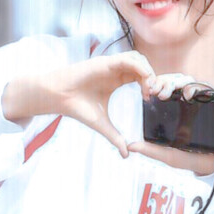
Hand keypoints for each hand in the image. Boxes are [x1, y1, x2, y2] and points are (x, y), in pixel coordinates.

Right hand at [2, 51, 155, 157]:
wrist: (58, 97)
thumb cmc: (78, 108)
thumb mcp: (102, 123)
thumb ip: (115, 137)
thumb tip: (126, 155)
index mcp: (117, 80)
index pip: (140, 76)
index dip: (149, 85)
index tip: (150, 100)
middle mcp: (116, 70)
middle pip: (142, 66)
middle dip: (152, 77)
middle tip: (154, 94)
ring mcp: (111, 64)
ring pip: (138, 59)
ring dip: (148, 71)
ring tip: (149, 88)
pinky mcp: (106, 62)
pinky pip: (128, 59)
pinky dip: (140, 67)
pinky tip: (143, 80)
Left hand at [129, 74, 213, 174]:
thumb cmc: (192, 158)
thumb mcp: (168, 155)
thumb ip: (151, 150)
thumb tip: (130, 146)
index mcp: (174, 110)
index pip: (164, 89)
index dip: (156, 85)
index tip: (148, 90)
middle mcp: (186, 102)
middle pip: (175, 81)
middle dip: (164, 81)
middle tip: (156, 91)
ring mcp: (199, 101)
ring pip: (187, 80)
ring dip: (176, 82)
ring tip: (167, 93)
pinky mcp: (212, 101)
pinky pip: (204, 88)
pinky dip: (196, 87)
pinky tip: (188, 94)